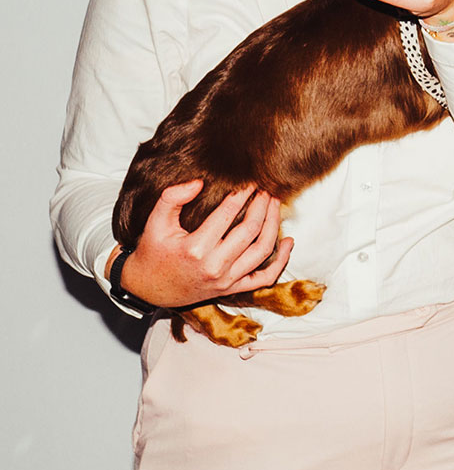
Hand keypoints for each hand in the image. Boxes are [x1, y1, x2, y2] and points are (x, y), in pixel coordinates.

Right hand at [110, 181, 293, 308]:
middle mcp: (215, 266)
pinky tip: (288, 241)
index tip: (250, 180)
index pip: (228, 213)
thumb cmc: (153, 251)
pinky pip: (265, 278)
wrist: (148, 288)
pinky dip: (281, 261)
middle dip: (262, 205)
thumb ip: (172, 197)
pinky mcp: (232, 289)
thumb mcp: (155, 222)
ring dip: (273, 224)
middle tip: (267, 188)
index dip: (243, 194)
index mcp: (196, 248)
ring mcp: (226, 281)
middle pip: (251, 230)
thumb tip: (199, 182)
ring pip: (263, 250)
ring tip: (276, 204)